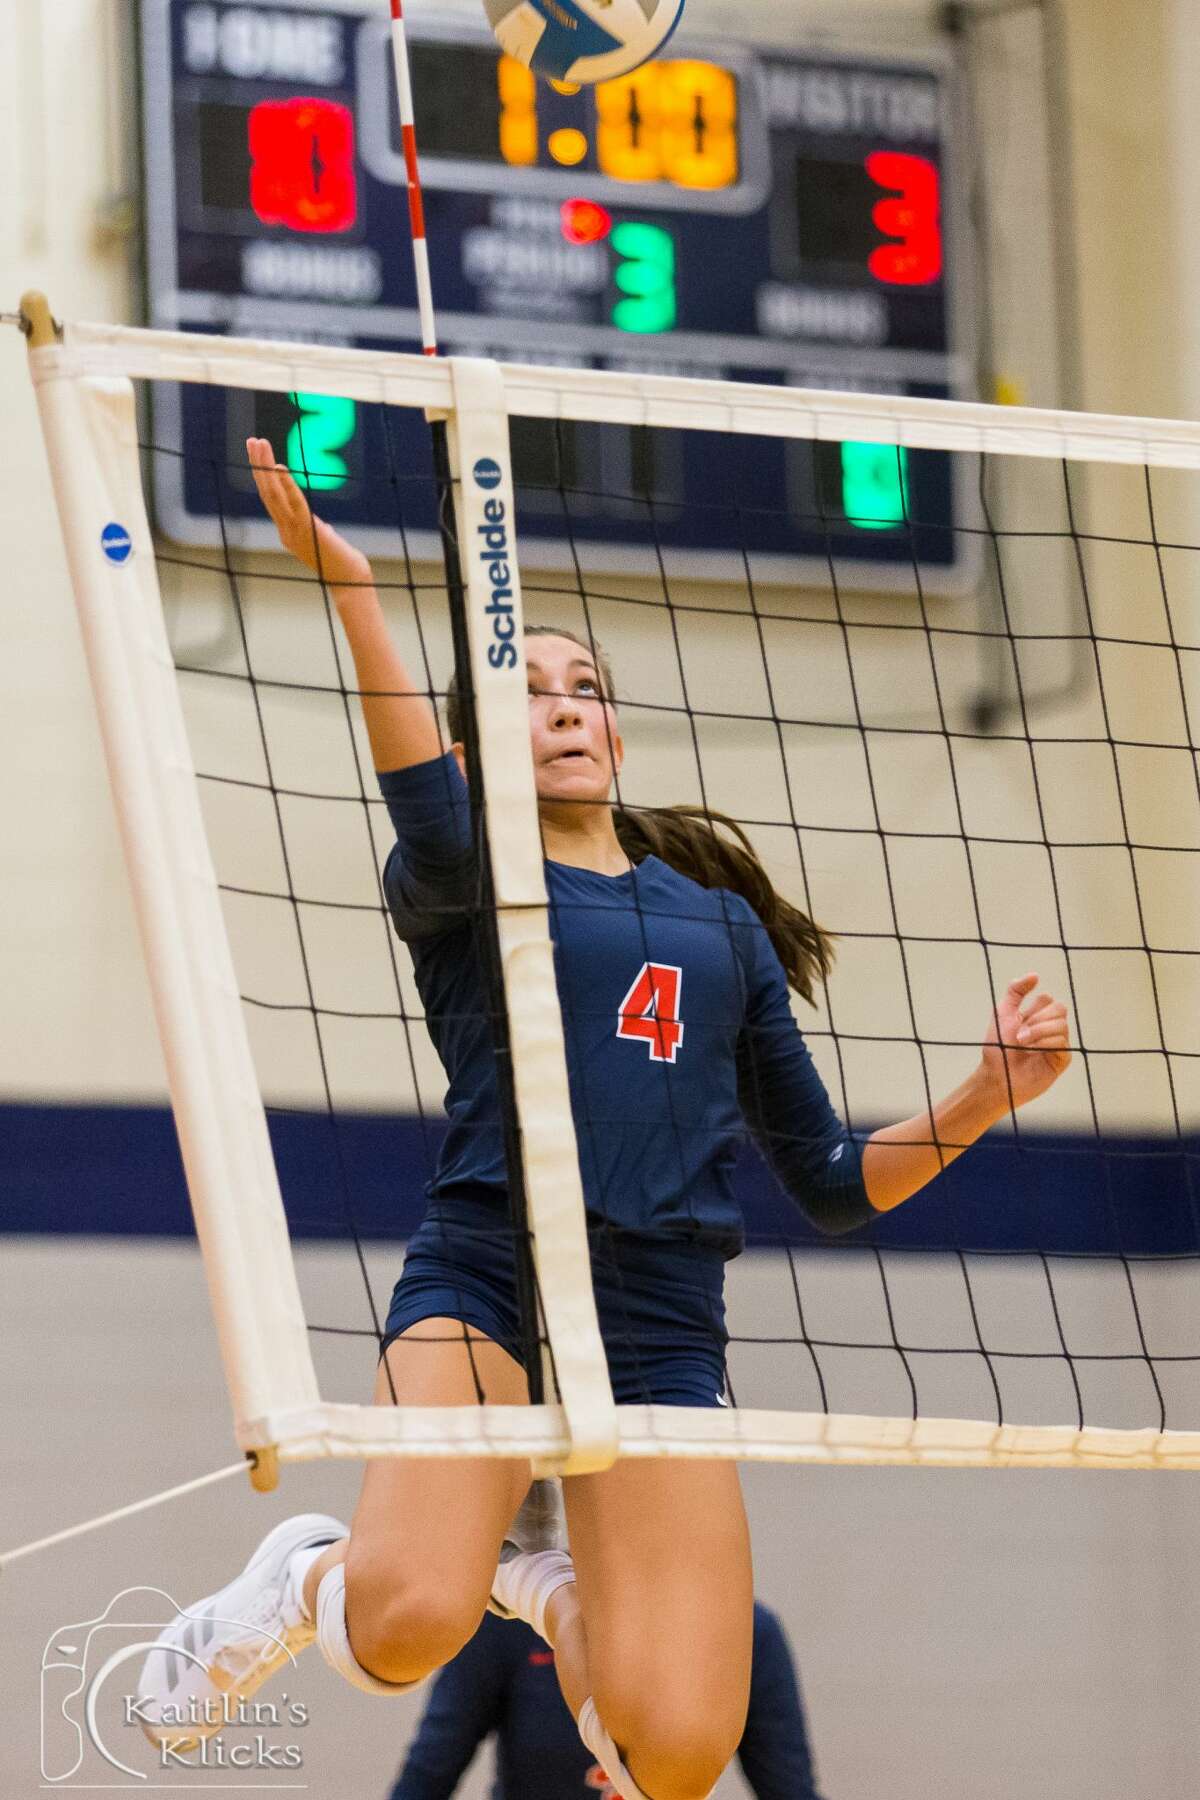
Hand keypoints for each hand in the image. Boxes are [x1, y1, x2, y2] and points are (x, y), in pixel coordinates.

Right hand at [245, 437, 371, 590]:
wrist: (349, 581)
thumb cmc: (341, 562)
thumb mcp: (323, 542)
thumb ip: (315, 530)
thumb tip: (320, 524)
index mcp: (287, 533)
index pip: (271, 500)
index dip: (263, 477)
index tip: (259, 453)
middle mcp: (285, 531)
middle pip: (266, 493)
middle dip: (258, 466)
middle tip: (252, 441)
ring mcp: (293, 532)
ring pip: (273, 495)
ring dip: (264, 468)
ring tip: (259, 444)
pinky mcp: (307, 532)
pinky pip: (293, 504)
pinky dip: (286, 485)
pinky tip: (279, 468)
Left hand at [979, 973, 1071, 1109]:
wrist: (996, 1075)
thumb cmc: (998, 1047)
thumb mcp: (1002, 1012)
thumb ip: (1016, 991)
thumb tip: (1035, 975)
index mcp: (1037, 1016)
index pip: (1047, 999)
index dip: (1033, 1005)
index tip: (1018, 1017)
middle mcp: (1049, 1028)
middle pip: (1059, 1008)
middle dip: (1038, 1018)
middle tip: (1019, 1033)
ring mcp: (1057, 1044)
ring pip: (1062, 1025)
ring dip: (1039, 1031)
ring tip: (1022, 1043)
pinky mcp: (1061, 1060)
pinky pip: (1063, 1044)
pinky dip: (1046, 1043)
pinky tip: (1033, 1051)